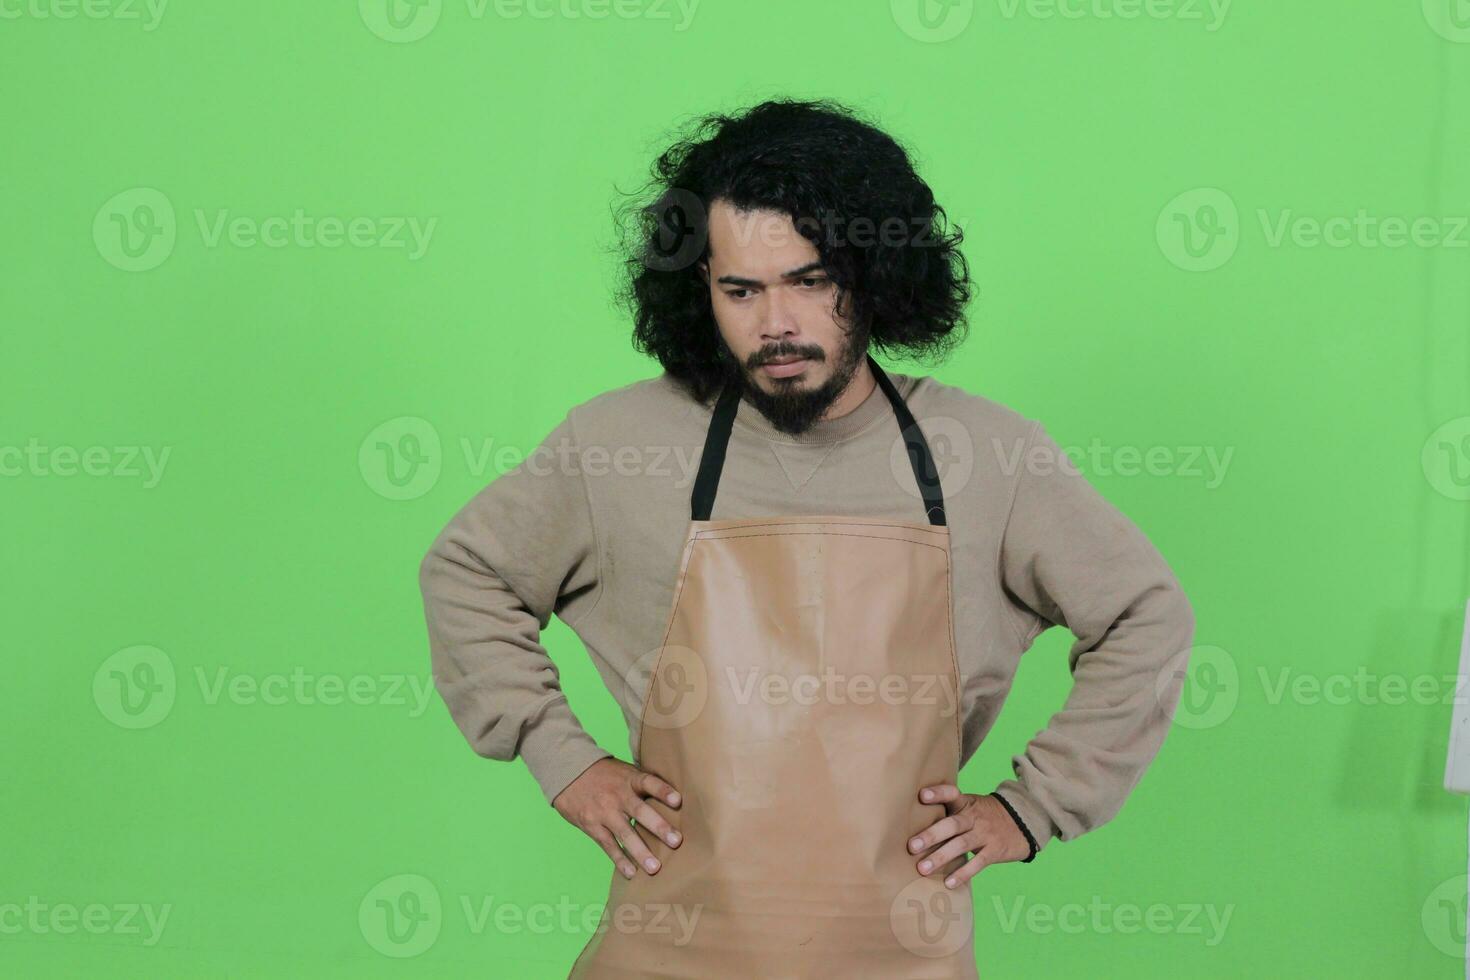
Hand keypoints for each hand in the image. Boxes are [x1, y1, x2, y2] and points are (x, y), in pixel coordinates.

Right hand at [552, 758, 682, 879]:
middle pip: (640, 811)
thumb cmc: (606, 774)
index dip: (663, 790)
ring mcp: (604, 812)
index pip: (649, 782)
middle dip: (658, 827)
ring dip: (640, 852)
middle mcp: (618, 795)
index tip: (677, 800)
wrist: (568, 772)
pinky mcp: (592, 826)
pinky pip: (608, 845)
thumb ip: (645, 783)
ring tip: (655, 868)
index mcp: (630, 779)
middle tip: (676, 841)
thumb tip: (677, 797)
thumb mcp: (625, 771)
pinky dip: (620, 860)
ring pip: (624, 833)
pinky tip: (632, 873)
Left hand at [907, 784, 1030, 888]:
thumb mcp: (971, 805)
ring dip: (941, 857)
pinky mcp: (994, 851)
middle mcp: (974, 817)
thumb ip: (949, 811)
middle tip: (911, 846)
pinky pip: (977, 863)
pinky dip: (963, 873)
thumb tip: (912, 821)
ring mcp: (985, 834)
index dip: (938, 793)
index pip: (951, 794)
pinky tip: (948, 883)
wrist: (1022, 823)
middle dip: (931, 835)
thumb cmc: (984, 815)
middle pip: (952, 824)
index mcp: (966, 803)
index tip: (922, 796)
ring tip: (922, 868)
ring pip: (961, 845)